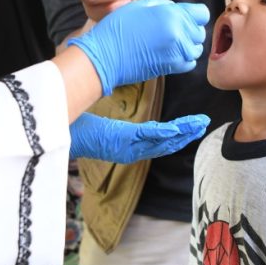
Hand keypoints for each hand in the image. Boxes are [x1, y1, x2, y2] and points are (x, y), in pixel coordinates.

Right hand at [69, 0, 208, 94]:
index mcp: (172, 15)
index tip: (183, 16)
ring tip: (169, 42)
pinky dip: (184, 58)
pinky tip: (169, 53)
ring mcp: (177, 53)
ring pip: (196, 48)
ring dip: (187, 45)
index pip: (202, 14)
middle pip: (200, 32)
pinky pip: (189, 62)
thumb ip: (164, 5)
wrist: (106, 56)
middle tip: (171, 29)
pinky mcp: (172, 68)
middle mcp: (179, 34)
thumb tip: (176, 9)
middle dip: (189, 29)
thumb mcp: (140, 5)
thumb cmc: (118, 28)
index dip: (194, 14)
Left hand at [69, 113, 209, 163]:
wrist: (62, 133)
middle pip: (165, 145)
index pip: (159, 143)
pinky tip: (176, 127)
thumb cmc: (80, 128)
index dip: (178, 136)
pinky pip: (146, 136)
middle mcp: (131, 151)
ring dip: (181, 133)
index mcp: (129, 147)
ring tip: (197, 125)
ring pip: (160, 141)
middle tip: (203, 125)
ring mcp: (127, 147)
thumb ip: (120, 124)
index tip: (193, 127)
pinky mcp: (120, 140)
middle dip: (186, 135)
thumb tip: (128, 113)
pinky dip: (163, 132)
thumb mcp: (106, 125)